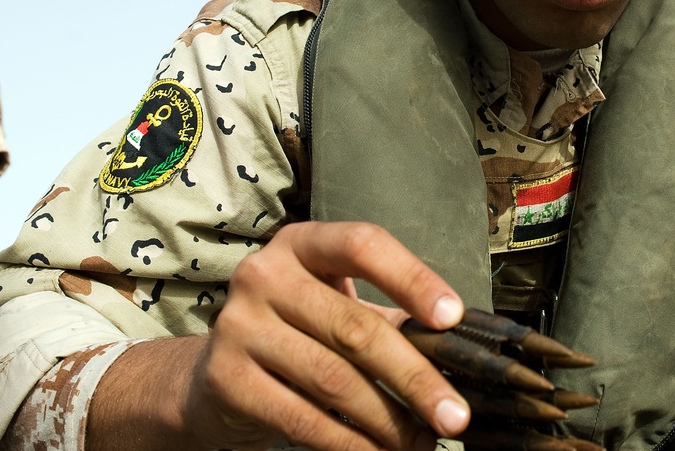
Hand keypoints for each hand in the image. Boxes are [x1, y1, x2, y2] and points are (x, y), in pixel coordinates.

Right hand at [183, 220, 469, 450]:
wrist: (216, 377)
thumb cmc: (298, 334)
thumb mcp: (338, 308)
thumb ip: (390, 318)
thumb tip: (458, 350)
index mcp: (301, 243)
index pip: (362, 245)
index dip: (411, 278)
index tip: (452, 318)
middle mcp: (264, 274)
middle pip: (355, 327)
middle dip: (414, 378)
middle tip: (454, 416)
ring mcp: (239, 325)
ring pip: (333, 378)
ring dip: (387, 420)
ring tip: (422, 442)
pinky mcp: (227, 378)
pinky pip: (302, 418)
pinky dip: (348, 443)